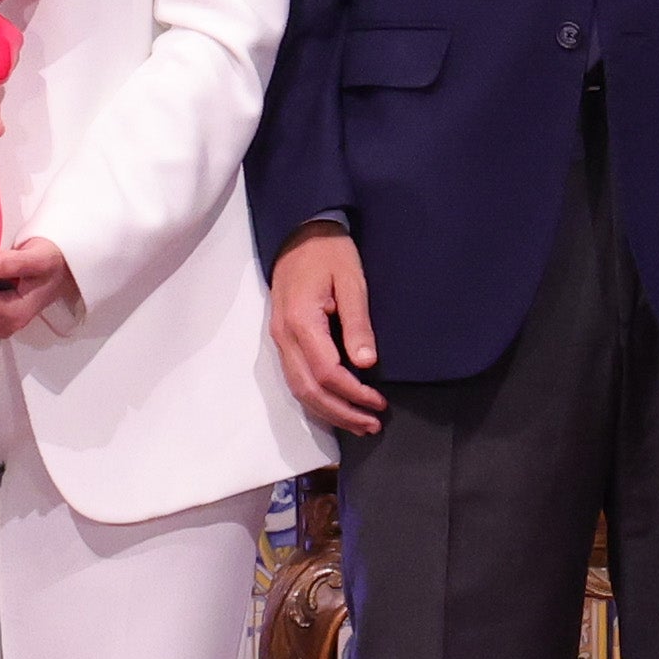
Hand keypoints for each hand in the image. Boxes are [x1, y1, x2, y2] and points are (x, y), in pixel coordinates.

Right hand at [269, 228, 385, 436]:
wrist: (300, 233)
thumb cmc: (329, 252)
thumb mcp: (351, 280)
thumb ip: (357, 322)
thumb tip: (366, 363)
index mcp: (301, 321)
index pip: (327, 372)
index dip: (354, 394)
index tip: (379, 403)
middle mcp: (284, 336)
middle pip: (309, 390)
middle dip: (342, 412)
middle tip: (373, 424)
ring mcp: (278, 339)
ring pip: (298, 390)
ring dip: (329, 412)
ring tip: (359, 424)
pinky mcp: (281, 339)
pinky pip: (295, 379)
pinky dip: (316, 399)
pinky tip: (336, 407)